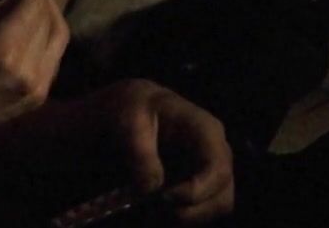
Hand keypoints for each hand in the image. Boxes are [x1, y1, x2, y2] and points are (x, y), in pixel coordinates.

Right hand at [0, 0, 69, 134]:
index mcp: (2, 49)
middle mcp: (27, 70)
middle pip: (49, 14)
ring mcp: (37, 87)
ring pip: (59, 35)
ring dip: (46, 12)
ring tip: (26, 2)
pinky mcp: (38, 97)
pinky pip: (53, 56)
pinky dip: (45, 36)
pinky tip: (27, 29)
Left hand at [0, 79, 234, 225]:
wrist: (105, 121)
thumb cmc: (119, 111)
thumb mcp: (123, 119)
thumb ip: (138, 151)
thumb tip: (153, 188)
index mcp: (203, 128)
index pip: (219, 165)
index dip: (200, 189)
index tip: (166, 200)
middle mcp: (214, 153)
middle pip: (223, 195)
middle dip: (192, 212)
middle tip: (155, 215)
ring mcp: (206, 175)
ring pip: (213, 210)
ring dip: (184, 219)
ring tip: (149, 215)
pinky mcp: (193, 191)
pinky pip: (195, 215)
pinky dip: (176, 219)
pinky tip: (149, 215)